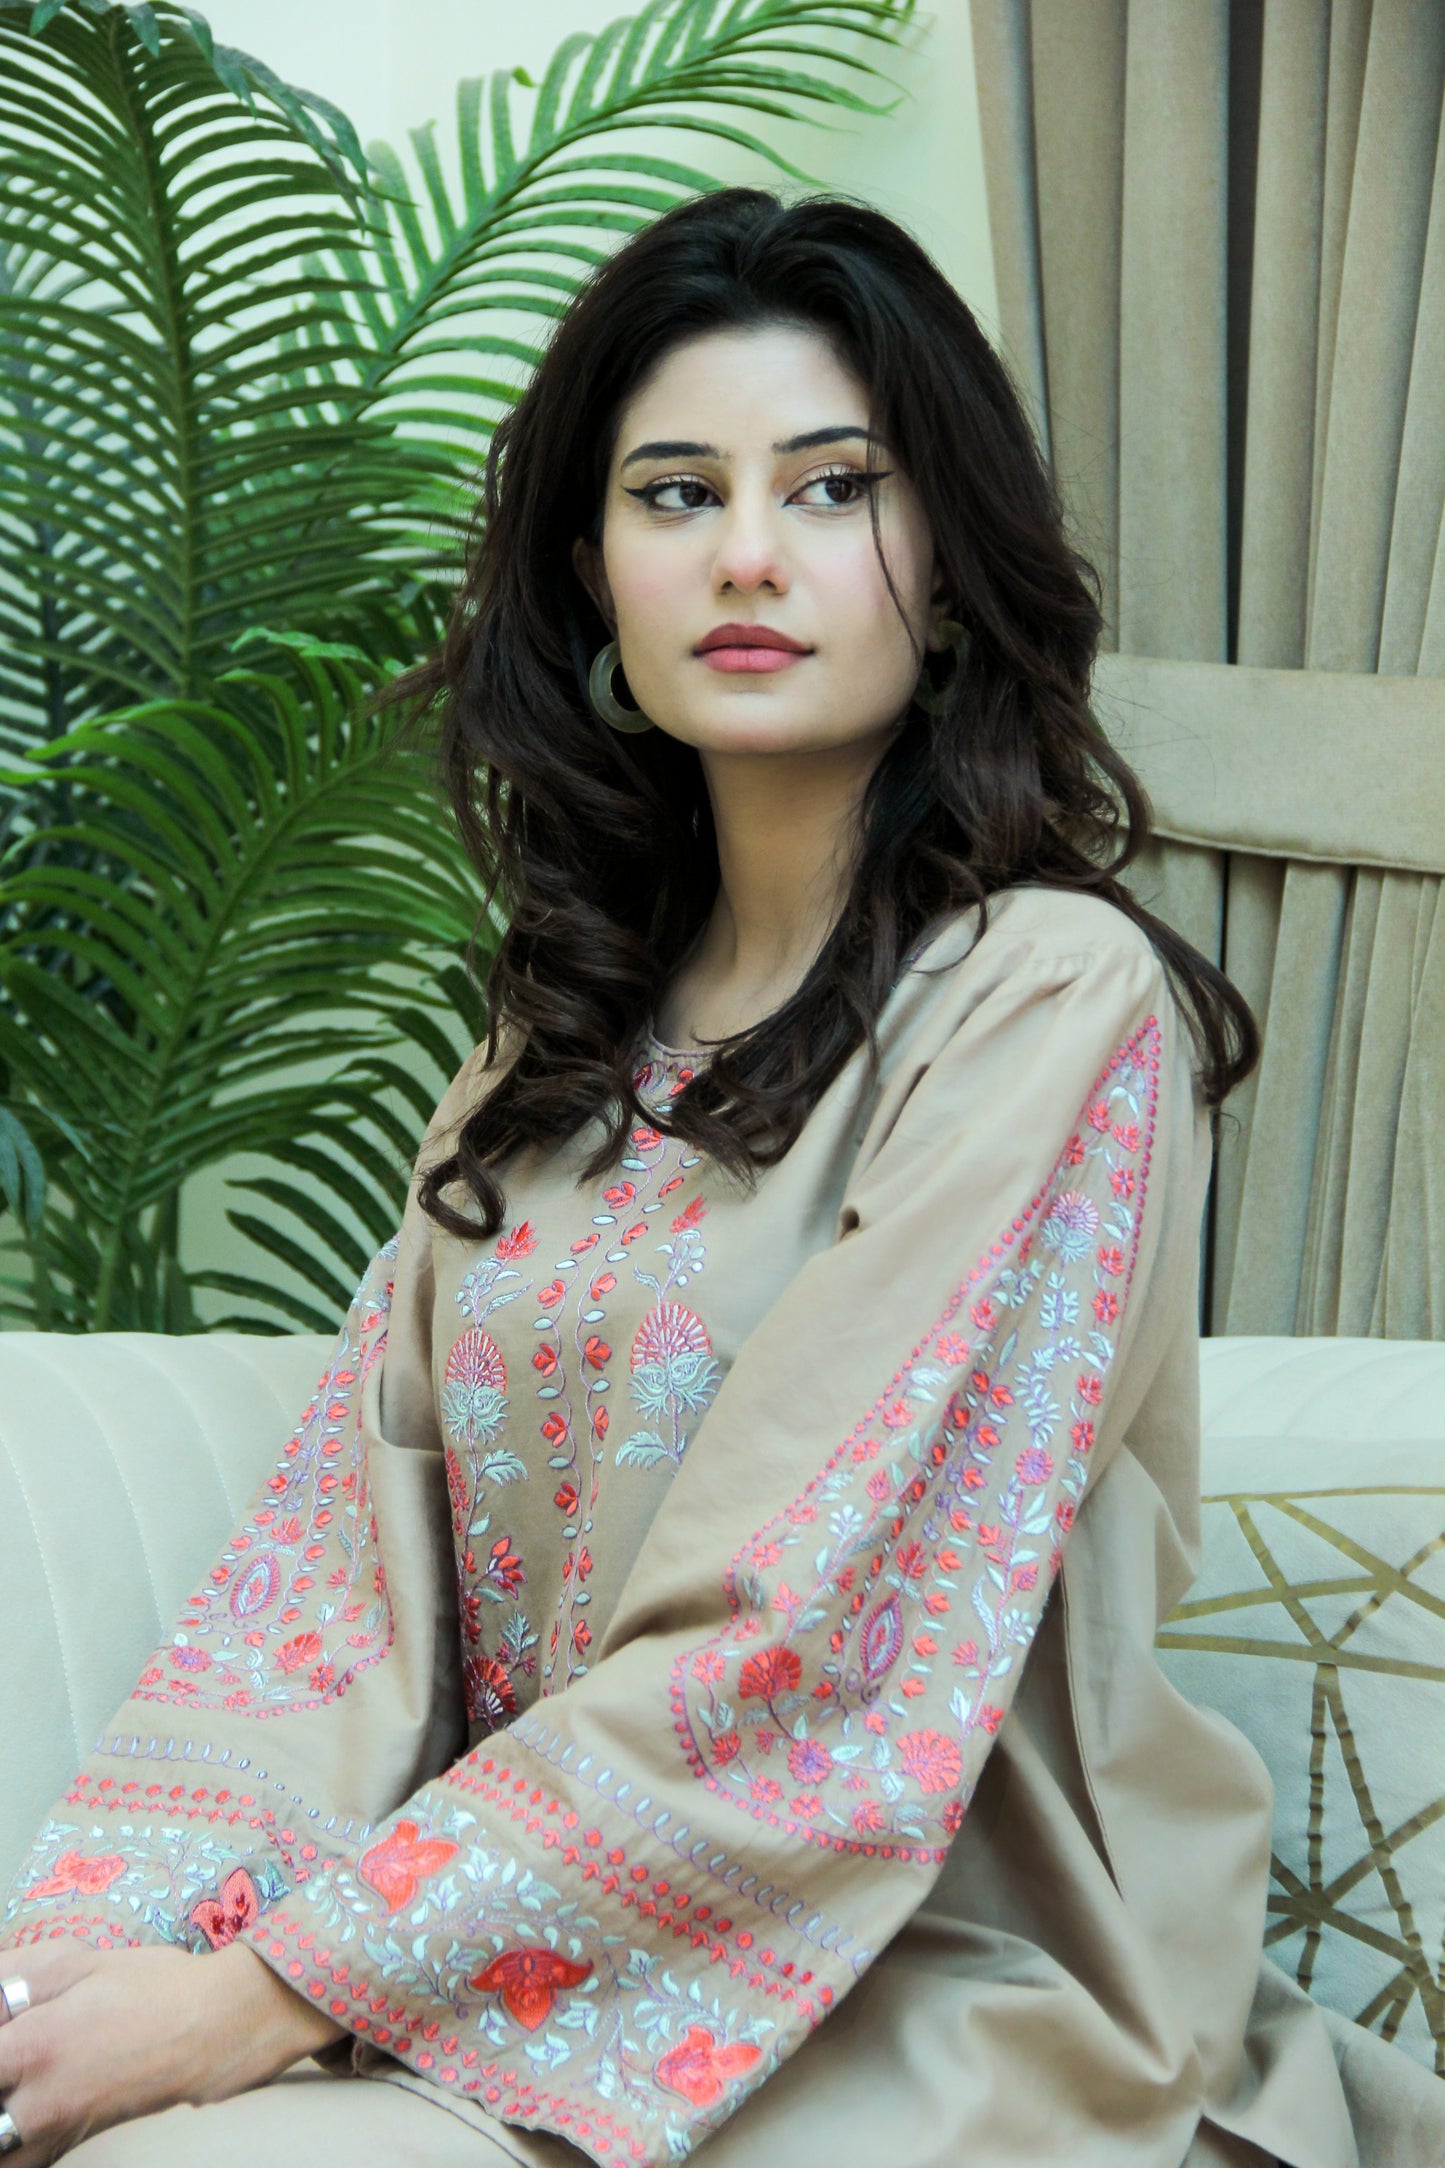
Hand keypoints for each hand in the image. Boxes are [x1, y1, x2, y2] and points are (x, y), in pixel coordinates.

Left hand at [0, 1938, 344, 2162]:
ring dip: (4, 2119)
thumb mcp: (80, 1962)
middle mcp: (38, 2102)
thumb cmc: (154, 1987)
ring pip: (5, 2149)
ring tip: (18, 2087)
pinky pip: (28, 2161)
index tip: (4, 2034)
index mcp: (33, 2047)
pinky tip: (24, 2115)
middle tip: (14, 2058)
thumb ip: (15, 1977)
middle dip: (0, 2082)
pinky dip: (18, 2143)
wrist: (218, 2027)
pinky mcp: (78, 2144)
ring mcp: (59, 2131)